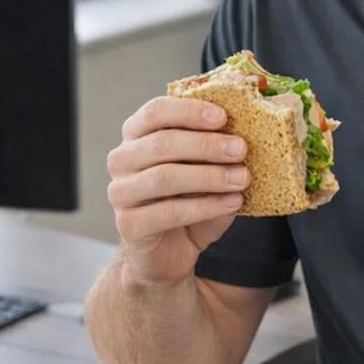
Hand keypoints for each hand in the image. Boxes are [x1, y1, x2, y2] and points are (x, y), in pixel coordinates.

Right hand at [106, 96, 248, 286]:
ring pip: (164, 177)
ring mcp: (121, 192)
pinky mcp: (129, 224)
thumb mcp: (204, 172)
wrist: (168, 253)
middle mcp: (122, 160)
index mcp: (137, 136)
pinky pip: (169, 211)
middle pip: (161, 143)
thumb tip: (243, 137)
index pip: (155, 112)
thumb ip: (216, 153)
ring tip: (241, 179)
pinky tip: (232, 203)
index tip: (223, 117)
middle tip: (240, 149)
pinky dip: (205, 206)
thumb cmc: (187, 203)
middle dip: (206, 145)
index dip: (188, 111)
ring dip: (209, 176)